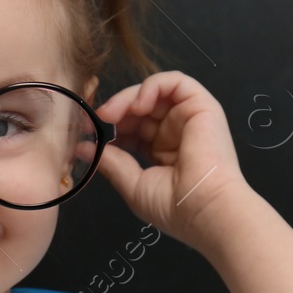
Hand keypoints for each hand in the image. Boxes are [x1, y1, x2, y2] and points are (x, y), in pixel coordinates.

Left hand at [90, 71, 253, 250]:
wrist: (206, 210)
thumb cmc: (176, 207)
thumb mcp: (134, 184)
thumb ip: (111, 162)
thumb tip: (85, 148)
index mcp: (164, 152)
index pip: (134, 129)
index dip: (112, 128)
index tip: (90, 134)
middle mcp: (177, 133)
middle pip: (140, 109)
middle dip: (115, 111)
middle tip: (96, 121)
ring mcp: (189, 118)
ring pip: (153, 93)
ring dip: (128, 98)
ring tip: (111, 114)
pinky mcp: (202, 105)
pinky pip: (174, 82)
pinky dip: (152, 86)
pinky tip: (138, 105)